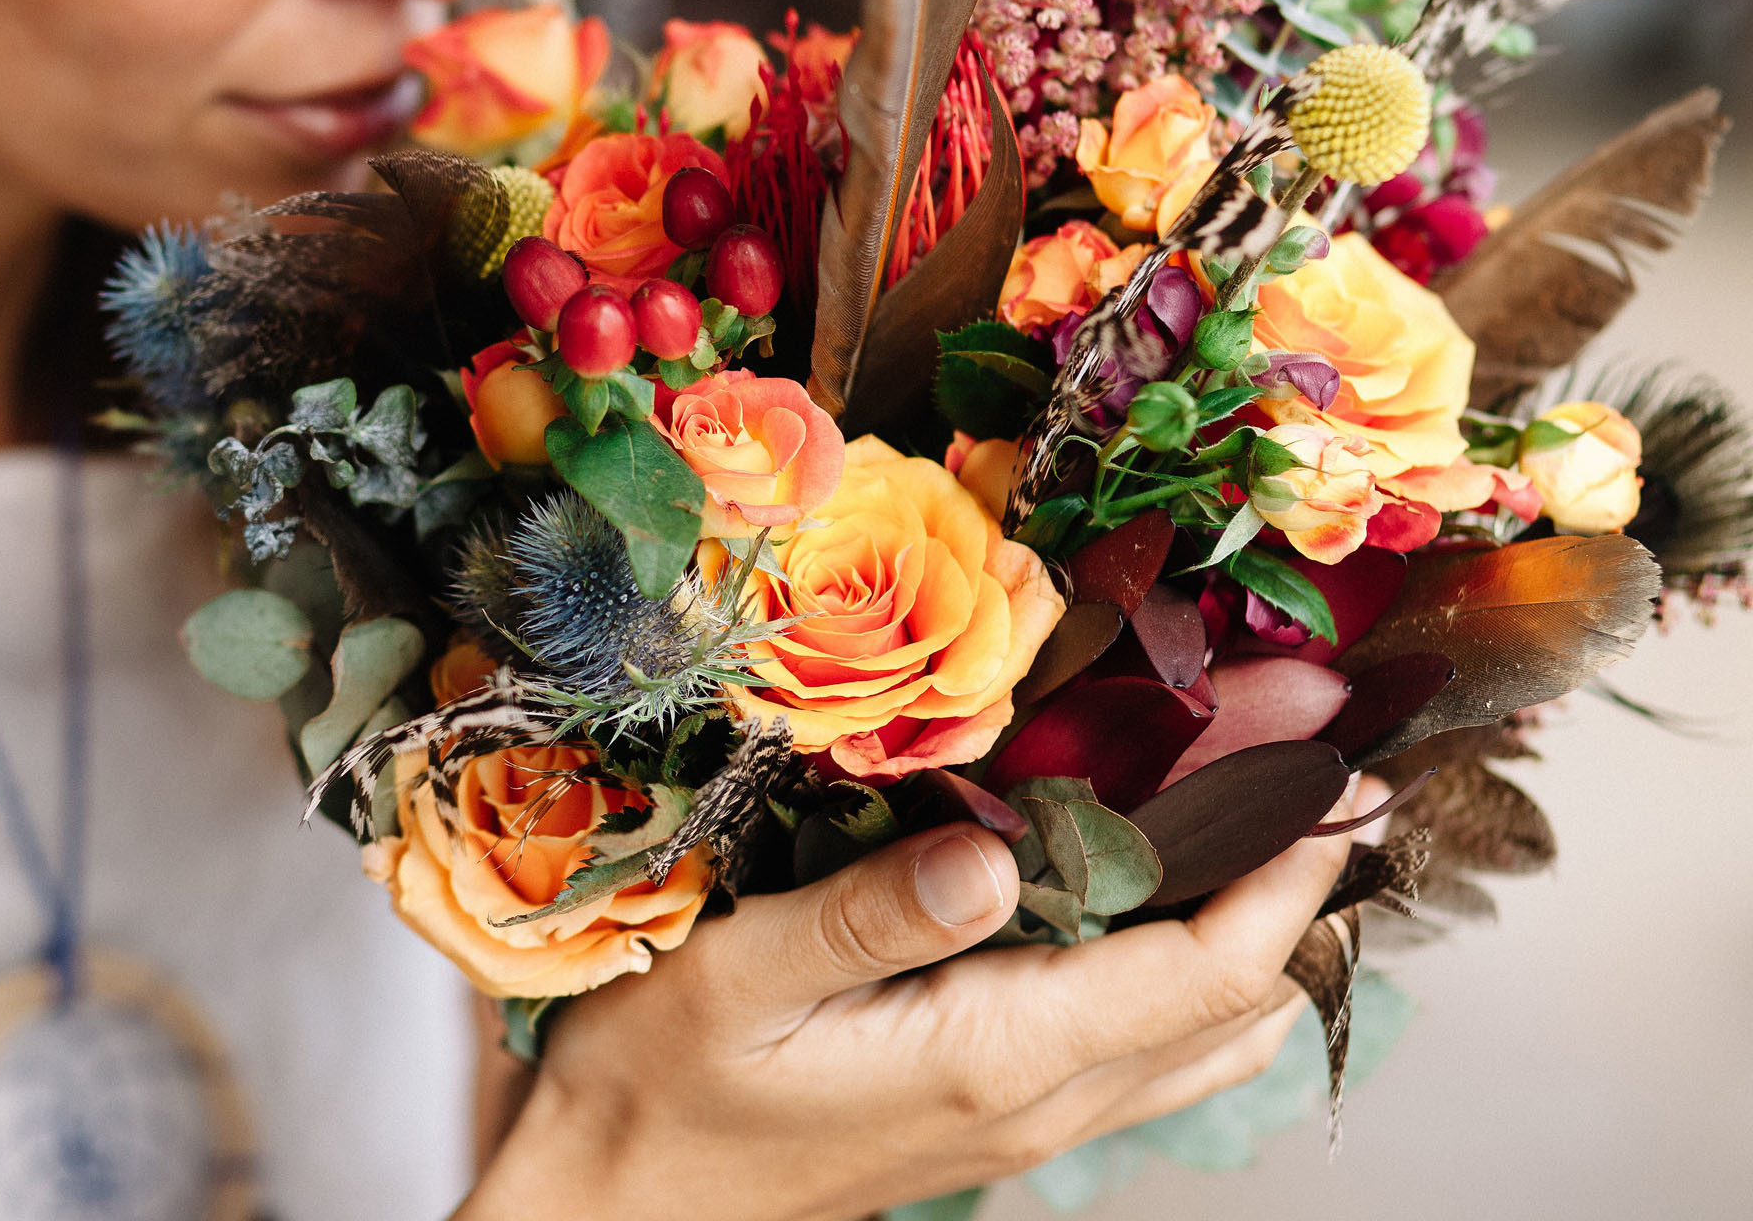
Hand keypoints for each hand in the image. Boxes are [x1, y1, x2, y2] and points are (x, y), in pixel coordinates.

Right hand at [459, 778, 1382, 1220]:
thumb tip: (995, 850)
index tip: (1335, 781)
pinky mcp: (995, 1121)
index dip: (1286, 875)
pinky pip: (1143, 1059)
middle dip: (1289, 888)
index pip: (1204, 969)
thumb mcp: (735, 978)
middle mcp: (1038, 1101)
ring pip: (1202, 1041)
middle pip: (1232, 1003)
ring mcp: (1024, 1124)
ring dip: (1249, 938)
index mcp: (993, 1055)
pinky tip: (1156, 907)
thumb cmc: (656, 1091)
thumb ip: (870, 915)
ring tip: (1263, 826)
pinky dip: (1189, 980)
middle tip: (1314, 772)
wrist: (615, 1208)